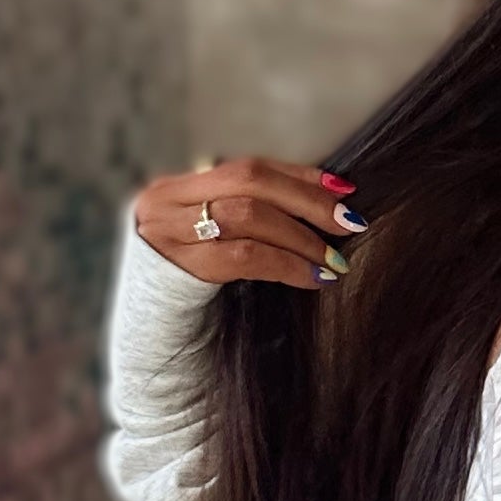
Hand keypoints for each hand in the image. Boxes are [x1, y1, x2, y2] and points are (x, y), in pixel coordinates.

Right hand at [132, 158, 363, 288]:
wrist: (150, 333)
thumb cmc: (194, 288)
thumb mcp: (210, 243)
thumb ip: (246, 219)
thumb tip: (325, 207)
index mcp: (176, 187)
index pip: (247, 167)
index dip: (298, 175)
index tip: (343, 190)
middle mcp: (166, 200)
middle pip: (249, 180)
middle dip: (306, 201)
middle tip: (350, 223)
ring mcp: (168, 230)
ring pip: (248, 215)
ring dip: (302, 238)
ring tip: (335, 261)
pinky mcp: (181, 266)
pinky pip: (246, 256)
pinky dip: (287, 265)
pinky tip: (314, 278)